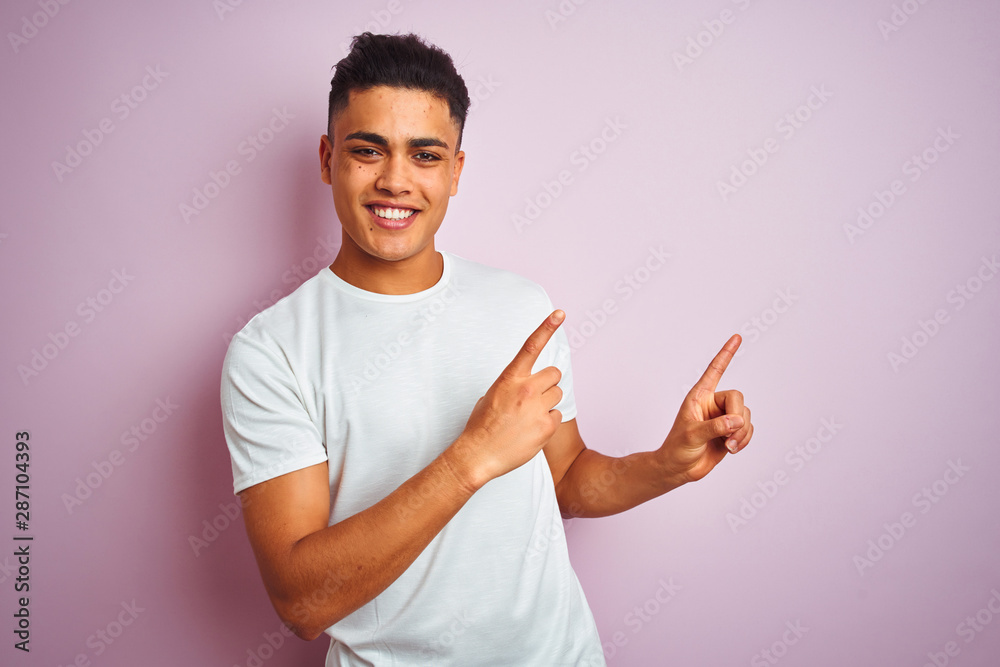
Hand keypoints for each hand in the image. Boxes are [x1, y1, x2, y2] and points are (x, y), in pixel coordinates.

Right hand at [454, 310, 566, 485]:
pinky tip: (530, 431)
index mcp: (510, 378)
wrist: (478, 455)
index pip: (531, 346)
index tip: (560, 313)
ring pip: (557, 395)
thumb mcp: (492, 395)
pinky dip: (547, 423)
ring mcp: (537, 408)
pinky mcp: (546, 427)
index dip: (547, 327)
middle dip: (547, 383)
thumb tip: (528, 383)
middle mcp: (526, 389)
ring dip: (547, 403)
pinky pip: (557, 416)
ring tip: (528, 417)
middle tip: (533, 397)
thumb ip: (513, 384)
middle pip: (554, 373)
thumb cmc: (482, 424)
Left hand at [657, 334, 752, 484]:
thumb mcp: (692, 436)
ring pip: (746, 415)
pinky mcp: (731, 432)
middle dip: (737, 417)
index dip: (726, 354)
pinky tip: (732, 448)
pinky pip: (748, 429)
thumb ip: (715, 427)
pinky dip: (744, 439)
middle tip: (729, 434)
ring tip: (728, 445)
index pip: (715, 370)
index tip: (737, 337)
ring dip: (741, 432)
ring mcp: (723, 418)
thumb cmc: (677, 449)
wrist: (678, 469)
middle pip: (737, 398)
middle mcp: (713, 404)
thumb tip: (737, 420)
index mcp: (699, 396)